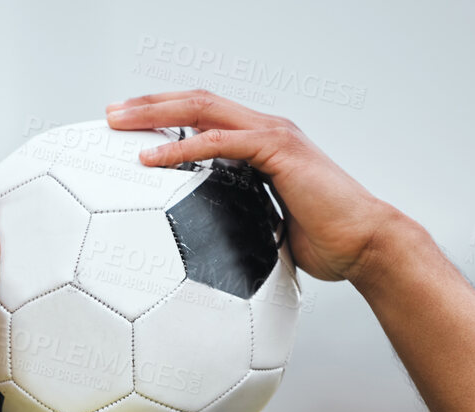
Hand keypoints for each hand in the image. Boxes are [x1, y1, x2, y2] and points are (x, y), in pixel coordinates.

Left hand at [105, 90, 400, 284]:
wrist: (364, 244)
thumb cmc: (326, 242)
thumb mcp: (269, 230)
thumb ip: (241, 223)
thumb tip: (213, 247)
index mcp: (263, 144)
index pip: (205, 117)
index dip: (166, 116)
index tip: (129, 128)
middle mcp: (266, 130)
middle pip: (197, 102)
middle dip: (149, 104)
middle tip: (111, 114)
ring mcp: (274, 135)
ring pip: (203, 109)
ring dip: (156, 114)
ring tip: (119, 123)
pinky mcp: (279, 151)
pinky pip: (220, 143)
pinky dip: (182, 148)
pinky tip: (152, 160)